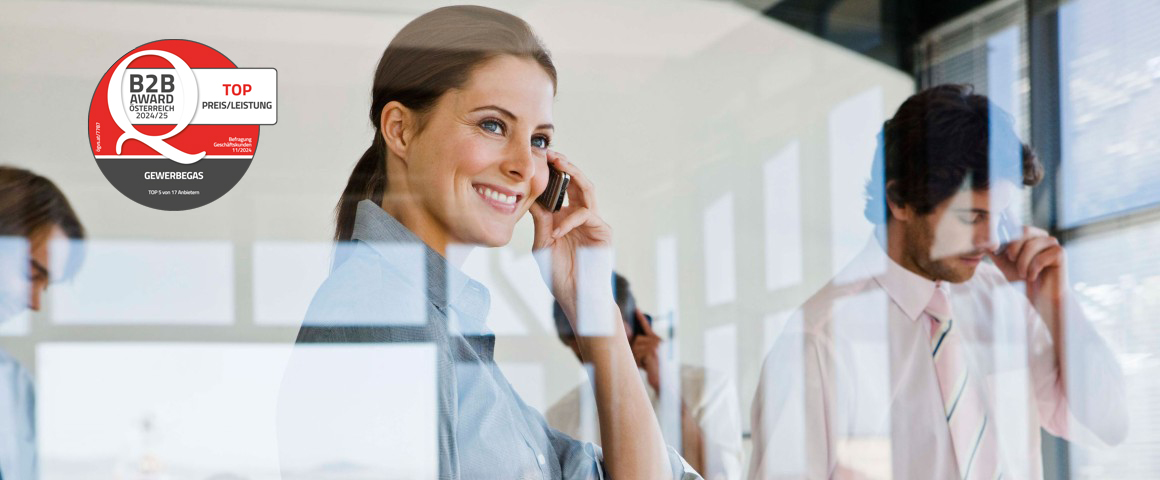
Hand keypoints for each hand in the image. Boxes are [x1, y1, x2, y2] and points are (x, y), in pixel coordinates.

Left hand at [529, 151, 613, 319]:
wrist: (576, 297)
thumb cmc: (559, 275)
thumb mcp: (542, 244)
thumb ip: (539, 221)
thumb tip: (528, 197)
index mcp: (567, 217)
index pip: (562, 188)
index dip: (552, 173)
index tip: (536, 159)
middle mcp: (582, 215)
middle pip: (577, 181)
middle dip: (564, 165)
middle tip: (549, 152)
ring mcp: (594, 222)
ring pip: (587, 189)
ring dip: (573, 174)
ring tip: (558, 165)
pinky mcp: (604, 232)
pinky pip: (586, 215)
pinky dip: (569, 220)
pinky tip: (557, 230)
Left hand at [630, 310, 662, 392]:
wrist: (660, 379)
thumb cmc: (649, 367)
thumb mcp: (642, 354)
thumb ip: (638, 346)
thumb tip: (628, 337)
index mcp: (655, 339)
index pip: (646, 326)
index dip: (640, 318)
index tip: (636, 309)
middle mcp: (657, 341)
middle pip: (636, 338)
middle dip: (634, 350)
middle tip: (641, 360)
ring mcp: (656, 346)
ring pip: (635, 345)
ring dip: (635, 355)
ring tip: (643, 363)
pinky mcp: (653, 352)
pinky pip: (638, 351)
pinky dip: (638, 359)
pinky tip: (645, 364)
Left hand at [988, 225, 1067, 324]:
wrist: (1040, 296)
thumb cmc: (1023, 278)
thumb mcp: (1004, 262)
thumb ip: (995, 250)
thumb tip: (980, 239)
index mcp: (1029, 235)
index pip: (1015, 227)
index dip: (1006, 239)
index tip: (1000, 252)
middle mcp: (1042, 236)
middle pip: (1024, 231)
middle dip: (1014, 248)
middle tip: (1012, 261)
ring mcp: (1053, 243)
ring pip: (1032, 245)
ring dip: (1022, 263)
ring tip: (1023, 274)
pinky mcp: (1060, 253)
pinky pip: (1041, 257)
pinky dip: (1033, 269)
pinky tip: (1033, 277)